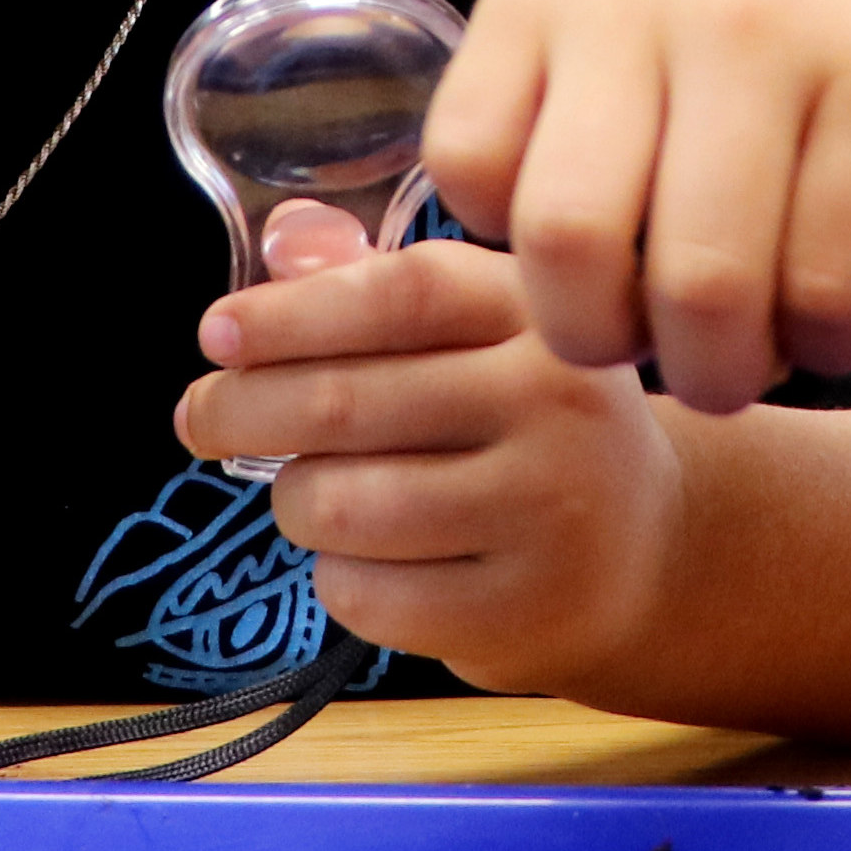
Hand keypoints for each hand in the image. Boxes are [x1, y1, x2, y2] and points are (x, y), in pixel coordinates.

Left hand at [181, 221, 686, 696]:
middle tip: (202, 418)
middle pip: (346, 404)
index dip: (290, 313)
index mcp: (539, 316)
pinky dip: (338, 579)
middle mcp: (556, 404)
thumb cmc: (531, 425)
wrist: (649, 548)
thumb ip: (383, 283)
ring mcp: (546, 513)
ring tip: (312, 494)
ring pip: (339, 506)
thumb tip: (286, 239)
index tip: (216, 333)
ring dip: (295, 500)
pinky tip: (370, 562)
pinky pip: (363, 595)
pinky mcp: (519, 611)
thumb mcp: (485, 334)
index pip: (398, 295)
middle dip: (240, 410)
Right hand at [426, 0, 850, 412]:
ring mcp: (620, 7)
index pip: (831, 283)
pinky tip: (568, 214)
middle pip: (697, 284)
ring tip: (631, 320)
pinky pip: (469, 160)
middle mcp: (748, 25)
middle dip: (713, 370)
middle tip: (724, 360)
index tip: (823, 327)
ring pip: (566, 237)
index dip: (825, 347)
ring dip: (592, 326)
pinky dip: (499, 225)